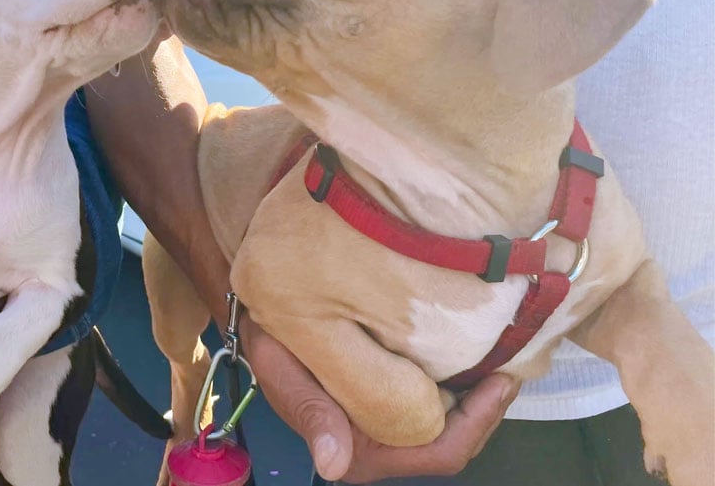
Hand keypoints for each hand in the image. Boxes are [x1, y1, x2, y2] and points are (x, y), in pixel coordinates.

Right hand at [241, 316, 519, 483]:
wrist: (267, 315)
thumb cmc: (273, 337)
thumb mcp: (280, 366)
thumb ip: (309, 412)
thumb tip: (334, 465)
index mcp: (357, 451)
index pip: (438, 452)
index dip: (478, 422)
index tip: (502, 379)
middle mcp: (380, 447)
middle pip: (455, 442)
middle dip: (487, 408)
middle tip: (513, 361)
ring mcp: (389, 427)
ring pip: (452, 424)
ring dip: (478, 393)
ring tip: (501, 352)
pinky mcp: (393, 403)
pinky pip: (441, 403)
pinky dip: (461, 381)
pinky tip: (473, 350)